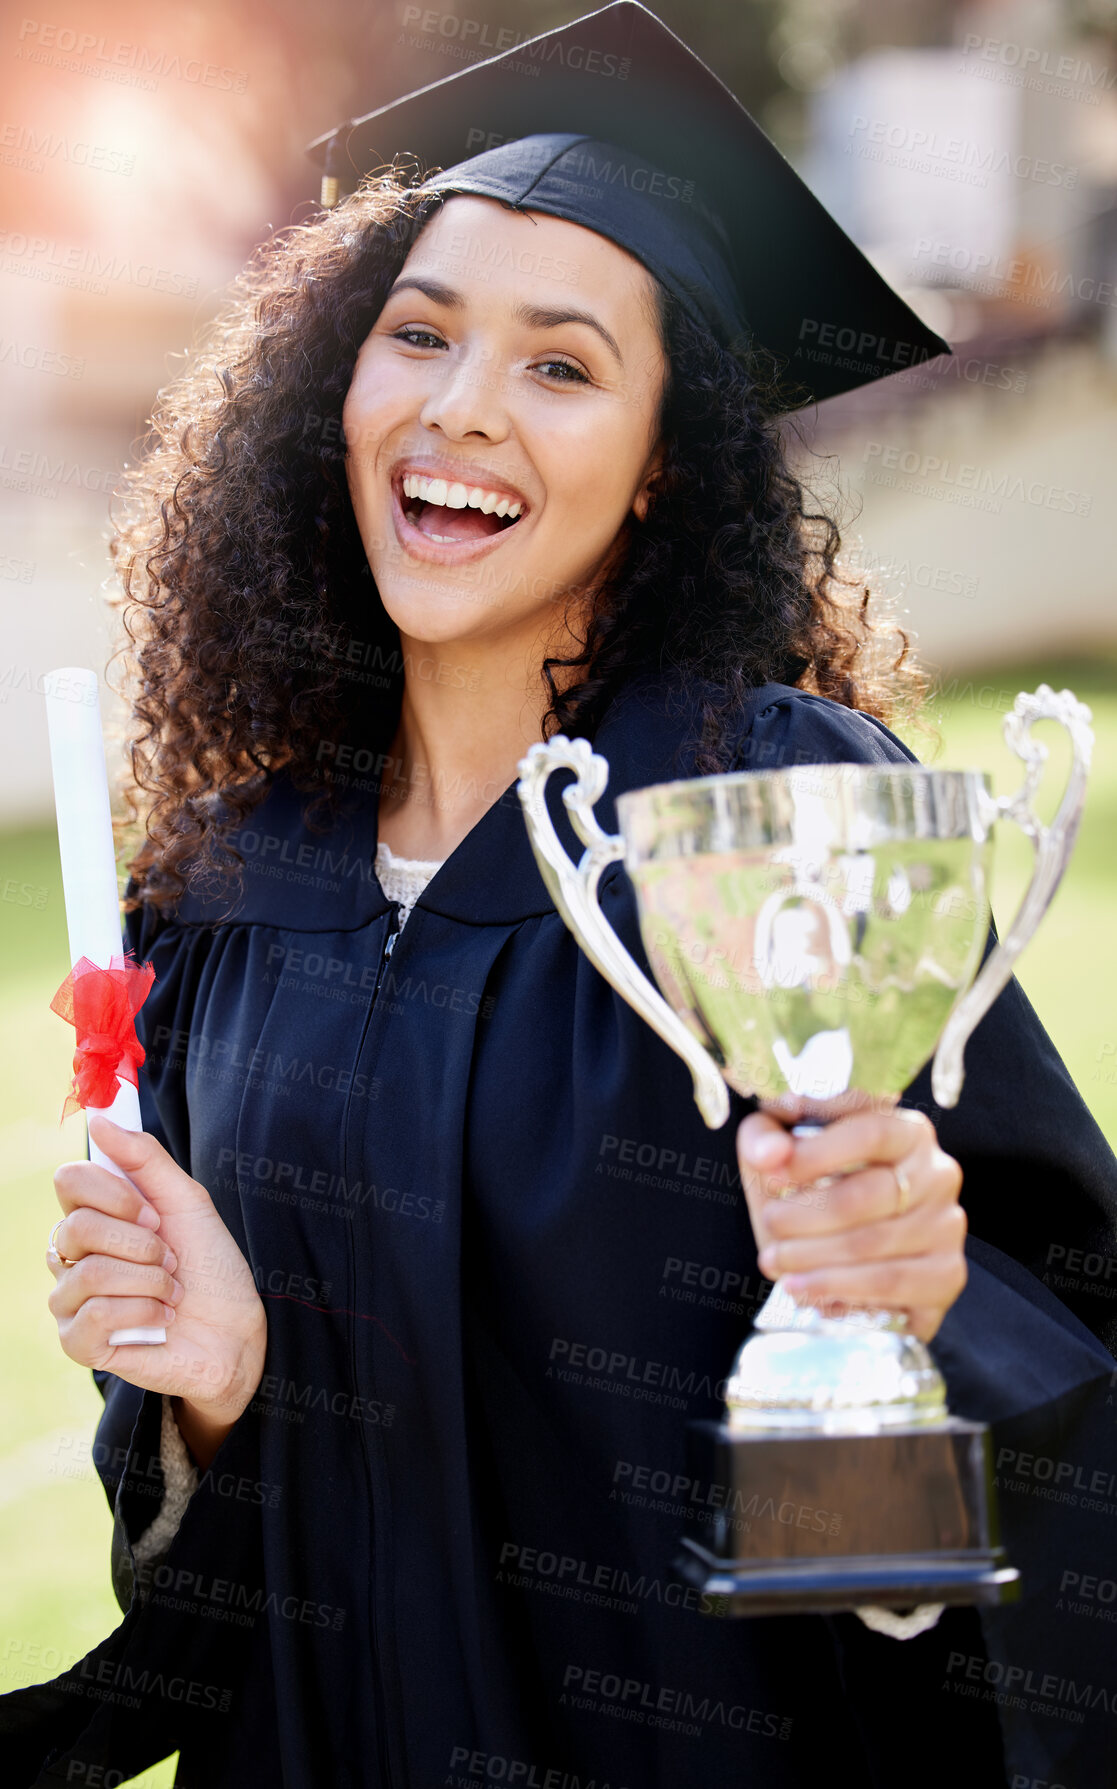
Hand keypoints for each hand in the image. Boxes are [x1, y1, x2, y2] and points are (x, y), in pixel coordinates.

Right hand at [47, 1114, 266, 1459]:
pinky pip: (95, 1314)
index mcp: (93, 1216)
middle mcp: (71, 1255)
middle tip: (171, 1260)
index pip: (69, 1180)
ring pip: (90, 1271)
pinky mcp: (77, 1342)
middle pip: (78, 1226)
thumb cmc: (209, 1266)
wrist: (236, 1331)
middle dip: (143, 1243)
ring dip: (151, 1281)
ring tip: (171, 1292)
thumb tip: (100, 1119)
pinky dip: (143, 1313)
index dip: (116, 1194)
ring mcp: (69, 1300)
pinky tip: (160, 1320)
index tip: (155, 1214)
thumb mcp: (186, 1202)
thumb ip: (145, 1159)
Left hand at [735, 1102, 966, 1341]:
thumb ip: (764, 1141)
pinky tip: (801, 1288)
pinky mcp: (946, 1274)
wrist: (846, 1265)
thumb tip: (770, 1154)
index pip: (869, 1130)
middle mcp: (937, 1173)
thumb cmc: (814, 1198)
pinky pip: (888, 1282)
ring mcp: (947, 1224)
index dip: (816, 1153)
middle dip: (805, 1213)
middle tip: (770, 1225)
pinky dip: (837, 1287)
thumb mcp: (782, 1161)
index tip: (772, 1174)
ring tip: (773, 1260)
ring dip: (811, 1255)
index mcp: (905, 1130)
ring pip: (872, 1242)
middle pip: (866, 1193)